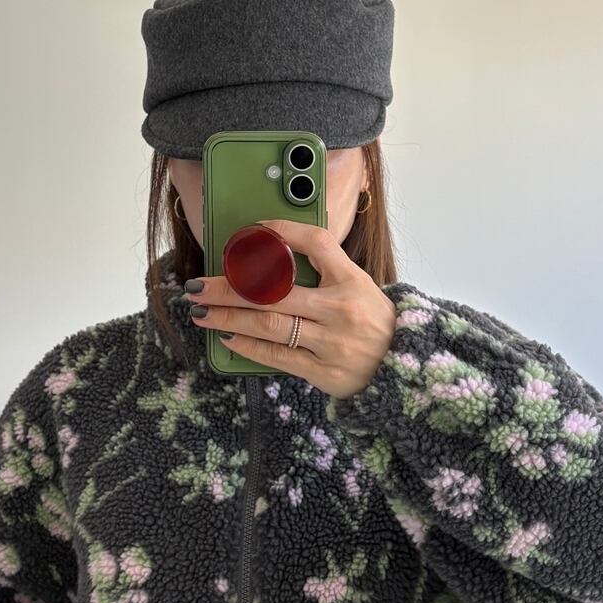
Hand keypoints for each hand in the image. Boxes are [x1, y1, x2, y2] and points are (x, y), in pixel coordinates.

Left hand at [185, 217, 396, 396]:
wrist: (404, 368)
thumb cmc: (374, 323)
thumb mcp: (360, 288)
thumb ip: (325, 273)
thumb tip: (271, 259)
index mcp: (352, 280)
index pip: (316, 243)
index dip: (282, 232)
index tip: (252, 231)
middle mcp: (341, 309)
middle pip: (274, 290)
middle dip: (228, 287)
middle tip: (198, 285)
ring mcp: (331, 342)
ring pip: (269, 325)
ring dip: (228, 316)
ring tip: (201, 312)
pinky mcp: (323, 371)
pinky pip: (276, 356)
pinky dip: (247, 345)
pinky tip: (227, 336)